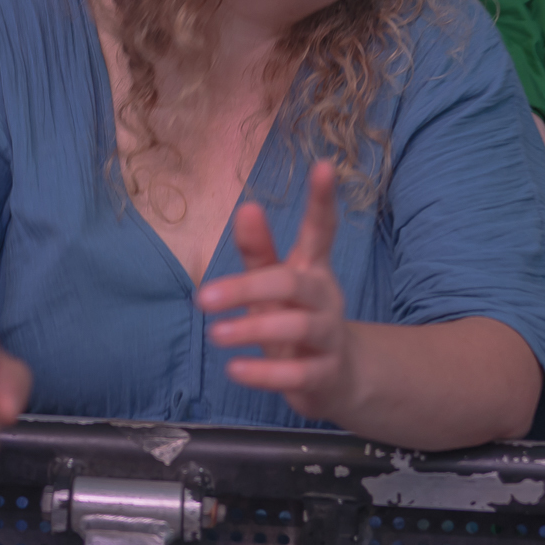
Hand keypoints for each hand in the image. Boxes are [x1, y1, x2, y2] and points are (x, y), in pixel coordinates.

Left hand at [198, 161, 354, 420]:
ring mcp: (329, 337)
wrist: (340, 379)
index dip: (323, 199)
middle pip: (293, 283)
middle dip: (248, 288)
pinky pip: (298, 374)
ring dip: (253, 330)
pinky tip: (235, 370)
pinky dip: (265, 373)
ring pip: (299, 326)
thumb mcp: (276, 285)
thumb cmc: (297, 320)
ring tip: (215, 334)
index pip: (321, 230)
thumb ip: (259, 251)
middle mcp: (325, 298)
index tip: (323, 165)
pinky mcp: (325, 375)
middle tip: (204, 298)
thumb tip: (247, 207)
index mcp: (313, 269)